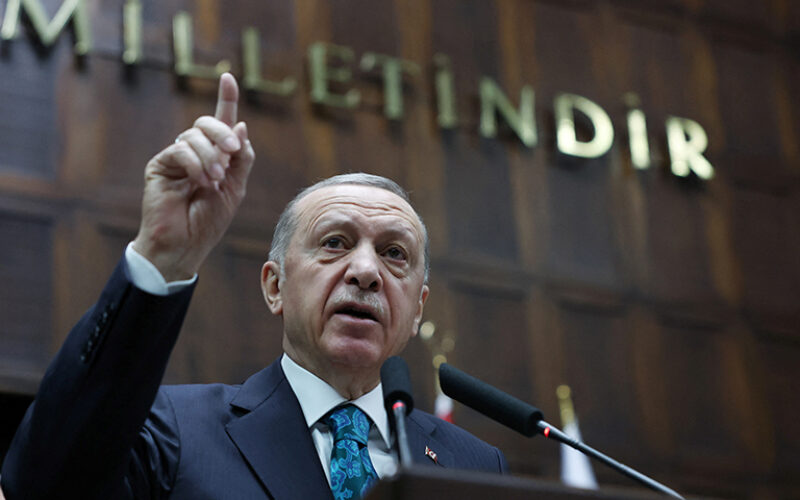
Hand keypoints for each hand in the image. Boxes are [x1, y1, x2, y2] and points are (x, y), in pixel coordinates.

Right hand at [132, 73, 254, 280]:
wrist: (185, 245)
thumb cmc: (208, 222)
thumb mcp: (235, 188)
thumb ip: (240, 158)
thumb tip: (241, 125)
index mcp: (215, 157)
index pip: (221, 122)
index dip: (226, 99)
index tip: (227, 77)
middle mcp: (194, 153)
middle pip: (207, 124)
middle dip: (222, 132)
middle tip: (231, 151)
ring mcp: (176, 158)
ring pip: (194, 136)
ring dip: (210, 157)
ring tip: (214, 181)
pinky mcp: (159, 165)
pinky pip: (180, 150)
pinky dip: (195, 164)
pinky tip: (199, 182)